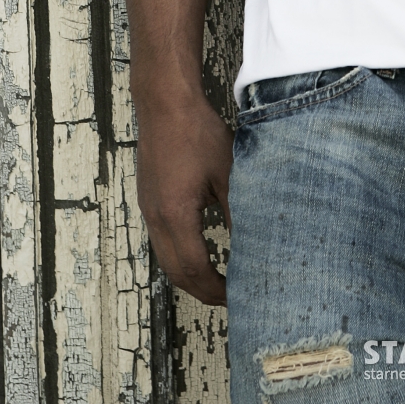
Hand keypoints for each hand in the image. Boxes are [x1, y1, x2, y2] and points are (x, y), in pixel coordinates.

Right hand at [135, 87, 233, 305]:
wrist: (165, 105)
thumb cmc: (196, 133)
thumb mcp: (227, 172)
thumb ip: (238, 210)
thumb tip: (255, 241)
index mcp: (176, 215)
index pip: (195, 269)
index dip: (217, 289)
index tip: (237, 298)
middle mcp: (157, 219)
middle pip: (176, 273)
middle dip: (202, 291)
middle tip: (230, 298)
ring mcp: (149, 210)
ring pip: (166, 260)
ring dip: (190, 275)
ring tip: (218, 280)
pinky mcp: (149, 201)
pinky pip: (161, 242)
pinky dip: (180, 256)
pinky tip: (200, 250)